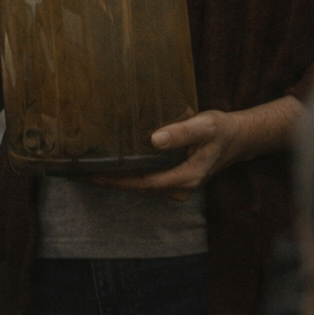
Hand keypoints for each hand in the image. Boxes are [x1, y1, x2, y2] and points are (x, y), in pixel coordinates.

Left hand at [90, 96, 302, 200]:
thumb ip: (181, 133)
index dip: (114, 180)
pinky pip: (143, 179)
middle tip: (74, 172)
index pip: (141, 183)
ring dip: (112, 179)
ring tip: (83, 170)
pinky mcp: (172, 177)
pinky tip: (107, 164)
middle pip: (135, 188)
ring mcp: (174, 184)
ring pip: (137, 185)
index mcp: (184, 178)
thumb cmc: (221, 130)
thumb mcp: (204, 126)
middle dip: (106, 181)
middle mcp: (177, 187)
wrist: (239, 138)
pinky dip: (124, 174)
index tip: (89, 175)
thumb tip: (154, 139)